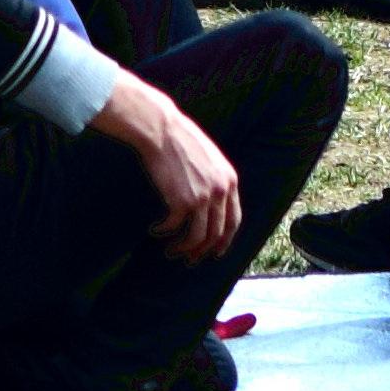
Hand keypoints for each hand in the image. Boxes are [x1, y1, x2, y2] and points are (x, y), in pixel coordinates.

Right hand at [103, 72, 241, 261]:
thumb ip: (214, 180)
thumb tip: (209, 205)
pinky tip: (156, 229)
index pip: (233, 221)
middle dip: (203, 251)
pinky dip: (164, 232)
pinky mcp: (181, 201)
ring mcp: (202, 198)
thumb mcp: (209, 159)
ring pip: (197, 237)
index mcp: (230, 181)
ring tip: (170, 251)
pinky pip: (174, 227)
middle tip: (190, 260)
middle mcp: (220, 192)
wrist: (162, 130)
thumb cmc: (180, 141)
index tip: (214, 251)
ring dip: (183, 248)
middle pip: (216, 234)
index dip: (224, 240)